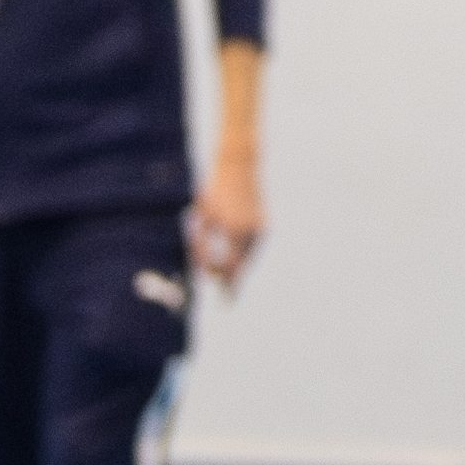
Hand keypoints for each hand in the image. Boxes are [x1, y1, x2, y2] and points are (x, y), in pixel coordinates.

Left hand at [190, 157, 264, 296]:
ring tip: (228, 279)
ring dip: (237, 266)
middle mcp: (252, 232)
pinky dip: (243, 255)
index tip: (223, 299)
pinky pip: (252, 247)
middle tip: (226, 298)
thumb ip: (201, 246)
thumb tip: (202, 269)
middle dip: (231, 279)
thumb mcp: (201, 218)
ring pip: (248, 258)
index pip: (229, 267)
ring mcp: (261, 228)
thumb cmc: (213, 190)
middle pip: (241, 266)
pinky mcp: (263, 224)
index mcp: (234, 231)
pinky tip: (235, 257)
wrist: (238, 165)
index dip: (223, 282)